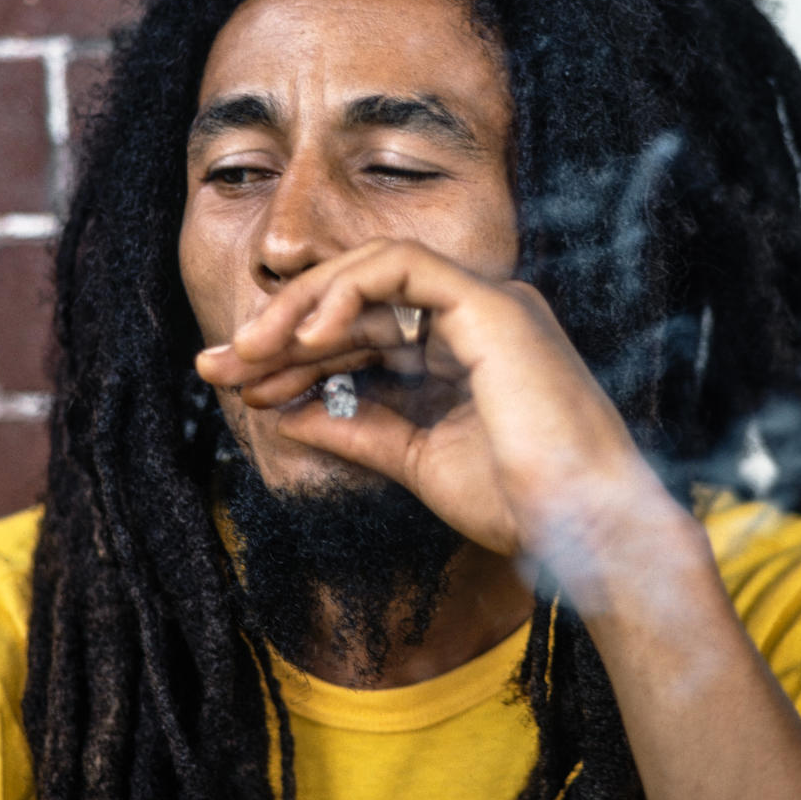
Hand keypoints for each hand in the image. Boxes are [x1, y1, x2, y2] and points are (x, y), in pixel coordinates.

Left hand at [196, 239, 681, 581]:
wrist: (583, 532)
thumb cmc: (516, 502)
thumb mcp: (414, 459)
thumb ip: (356, 427)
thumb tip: (289, 413)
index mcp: (461, 349)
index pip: (362, 333)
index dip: (295, 355)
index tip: (242, 387)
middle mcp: (473, 315)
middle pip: (357, 302)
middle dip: (281, 329)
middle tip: (218, 365)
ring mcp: (485, 302)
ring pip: (370, 272)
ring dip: (299, 310)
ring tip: (245, 355)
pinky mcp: (490, 303)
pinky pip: (401, 267)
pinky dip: (345, 294)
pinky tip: (302, 339)